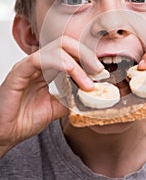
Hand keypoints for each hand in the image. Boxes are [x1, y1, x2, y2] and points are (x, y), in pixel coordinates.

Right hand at [0, 36, 102, 156]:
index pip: (69, 51)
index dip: (87, 58)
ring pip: (56, 49)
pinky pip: (39, 59)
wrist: (4, 135)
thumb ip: (71, 99)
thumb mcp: (56, 108)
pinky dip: (58, 62)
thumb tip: (92, 96)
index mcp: (46, 69)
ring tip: (88, 82)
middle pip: (65, 44)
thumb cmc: (24, 120)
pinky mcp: (19, 73)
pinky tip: (71, 72)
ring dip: (76, 63)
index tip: (101, 73)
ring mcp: (28, 66)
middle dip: (85, 54)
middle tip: (99, 71)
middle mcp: (38, 64)